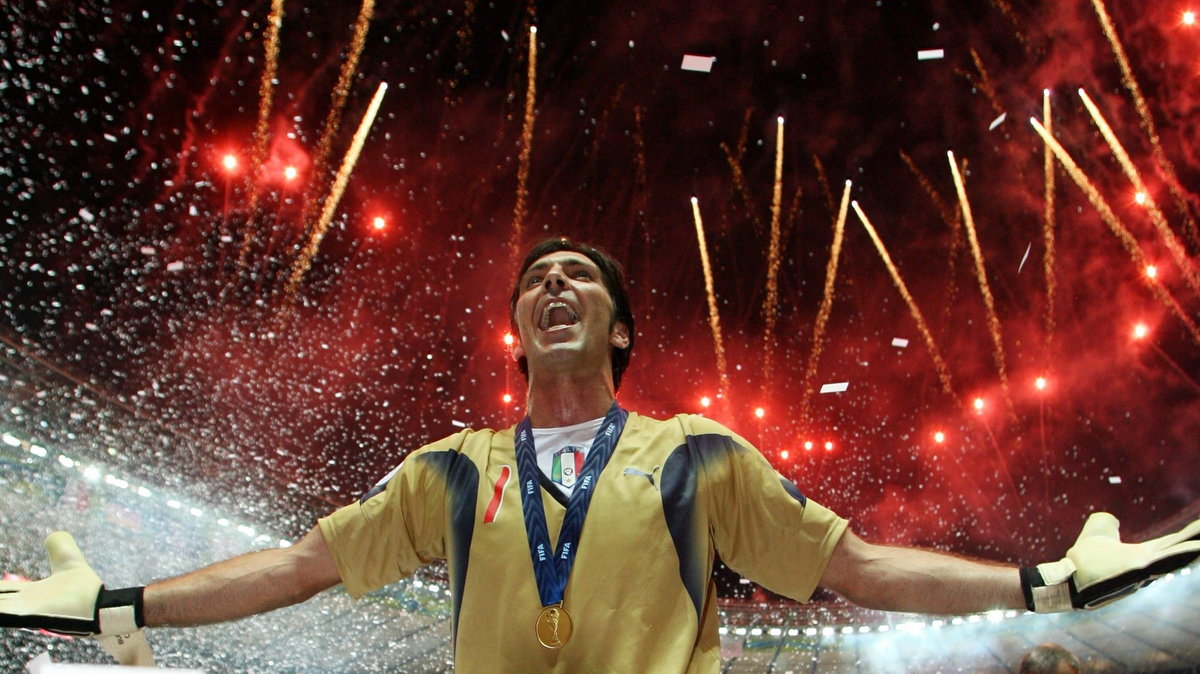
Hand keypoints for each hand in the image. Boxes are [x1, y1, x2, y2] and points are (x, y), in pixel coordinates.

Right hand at [0, 532, 153, 665]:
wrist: (99, 604)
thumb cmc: (86, 589)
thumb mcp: (68, 560)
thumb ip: (59, 547)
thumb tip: (51, 534)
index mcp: (28, 594)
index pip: (1, 590)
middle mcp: (22, 604)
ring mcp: (24, 612)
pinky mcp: (29, 616)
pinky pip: (3, 614)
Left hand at [1022, 512, 1199, 611]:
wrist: (1069, 573)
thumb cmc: (1082, 556)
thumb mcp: (1097, 529)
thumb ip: (1108, 521)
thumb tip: (1115, 520)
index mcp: (1142, 555)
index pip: (1171, 544)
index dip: (1189, 536)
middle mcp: (1149, 564)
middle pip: (1180, 551)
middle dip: (1196, 542)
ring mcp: (1146, 570)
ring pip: (1177, 557)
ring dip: (1194, 549)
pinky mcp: (1139, 571)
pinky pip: (1163, 561)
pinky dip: (1180, 555)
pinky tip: (1197, 548)